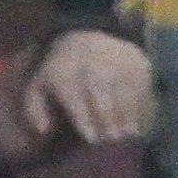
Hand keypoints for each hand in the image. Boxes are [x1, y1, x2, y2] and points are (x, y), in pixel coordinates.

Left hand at [15, 25, 158, 151]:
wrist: (87, 36)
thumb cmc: (62, 72)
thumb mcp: (40, 85)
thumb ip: (34, 110)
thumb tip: (44, 130)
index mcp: (65, 72)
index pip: (76, 99)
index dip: (84, 120)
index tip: (92, 138)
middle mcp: (93, 66)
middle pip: (104, 101)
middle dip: (108, 124)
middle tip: (111, 140)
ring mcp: (118, 64)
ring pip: (125, 97)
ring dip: (127, 119)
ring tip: (127, 135)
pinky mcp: (137, 65)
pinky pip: (142, 91)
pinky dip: (142, 108)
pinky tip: (138, 122)